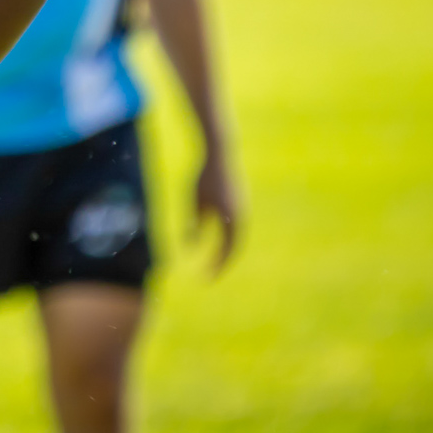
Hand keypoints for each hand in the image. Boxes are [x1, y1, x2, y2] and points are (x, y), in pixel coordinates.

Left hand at [192, 144, 240, 272]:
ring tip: (215, 261)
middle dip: (223, 262)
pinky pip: (237, 227)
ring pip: (237, 238)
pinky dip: (229, 239)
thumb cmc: (204, 177)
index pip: (224, 250)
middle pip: (234, 247)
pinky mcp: (241, 204)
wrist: (221, 154)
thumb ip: (194, 224)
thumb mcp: (195, 201)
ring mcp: (243, 210)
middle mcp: (241, 217)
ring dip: (227, 251)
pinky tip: (219, 241)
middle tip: (211, 274)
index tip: (206, 278)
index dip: (216, 265)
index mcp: (230, 219)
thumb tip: (189, 246)